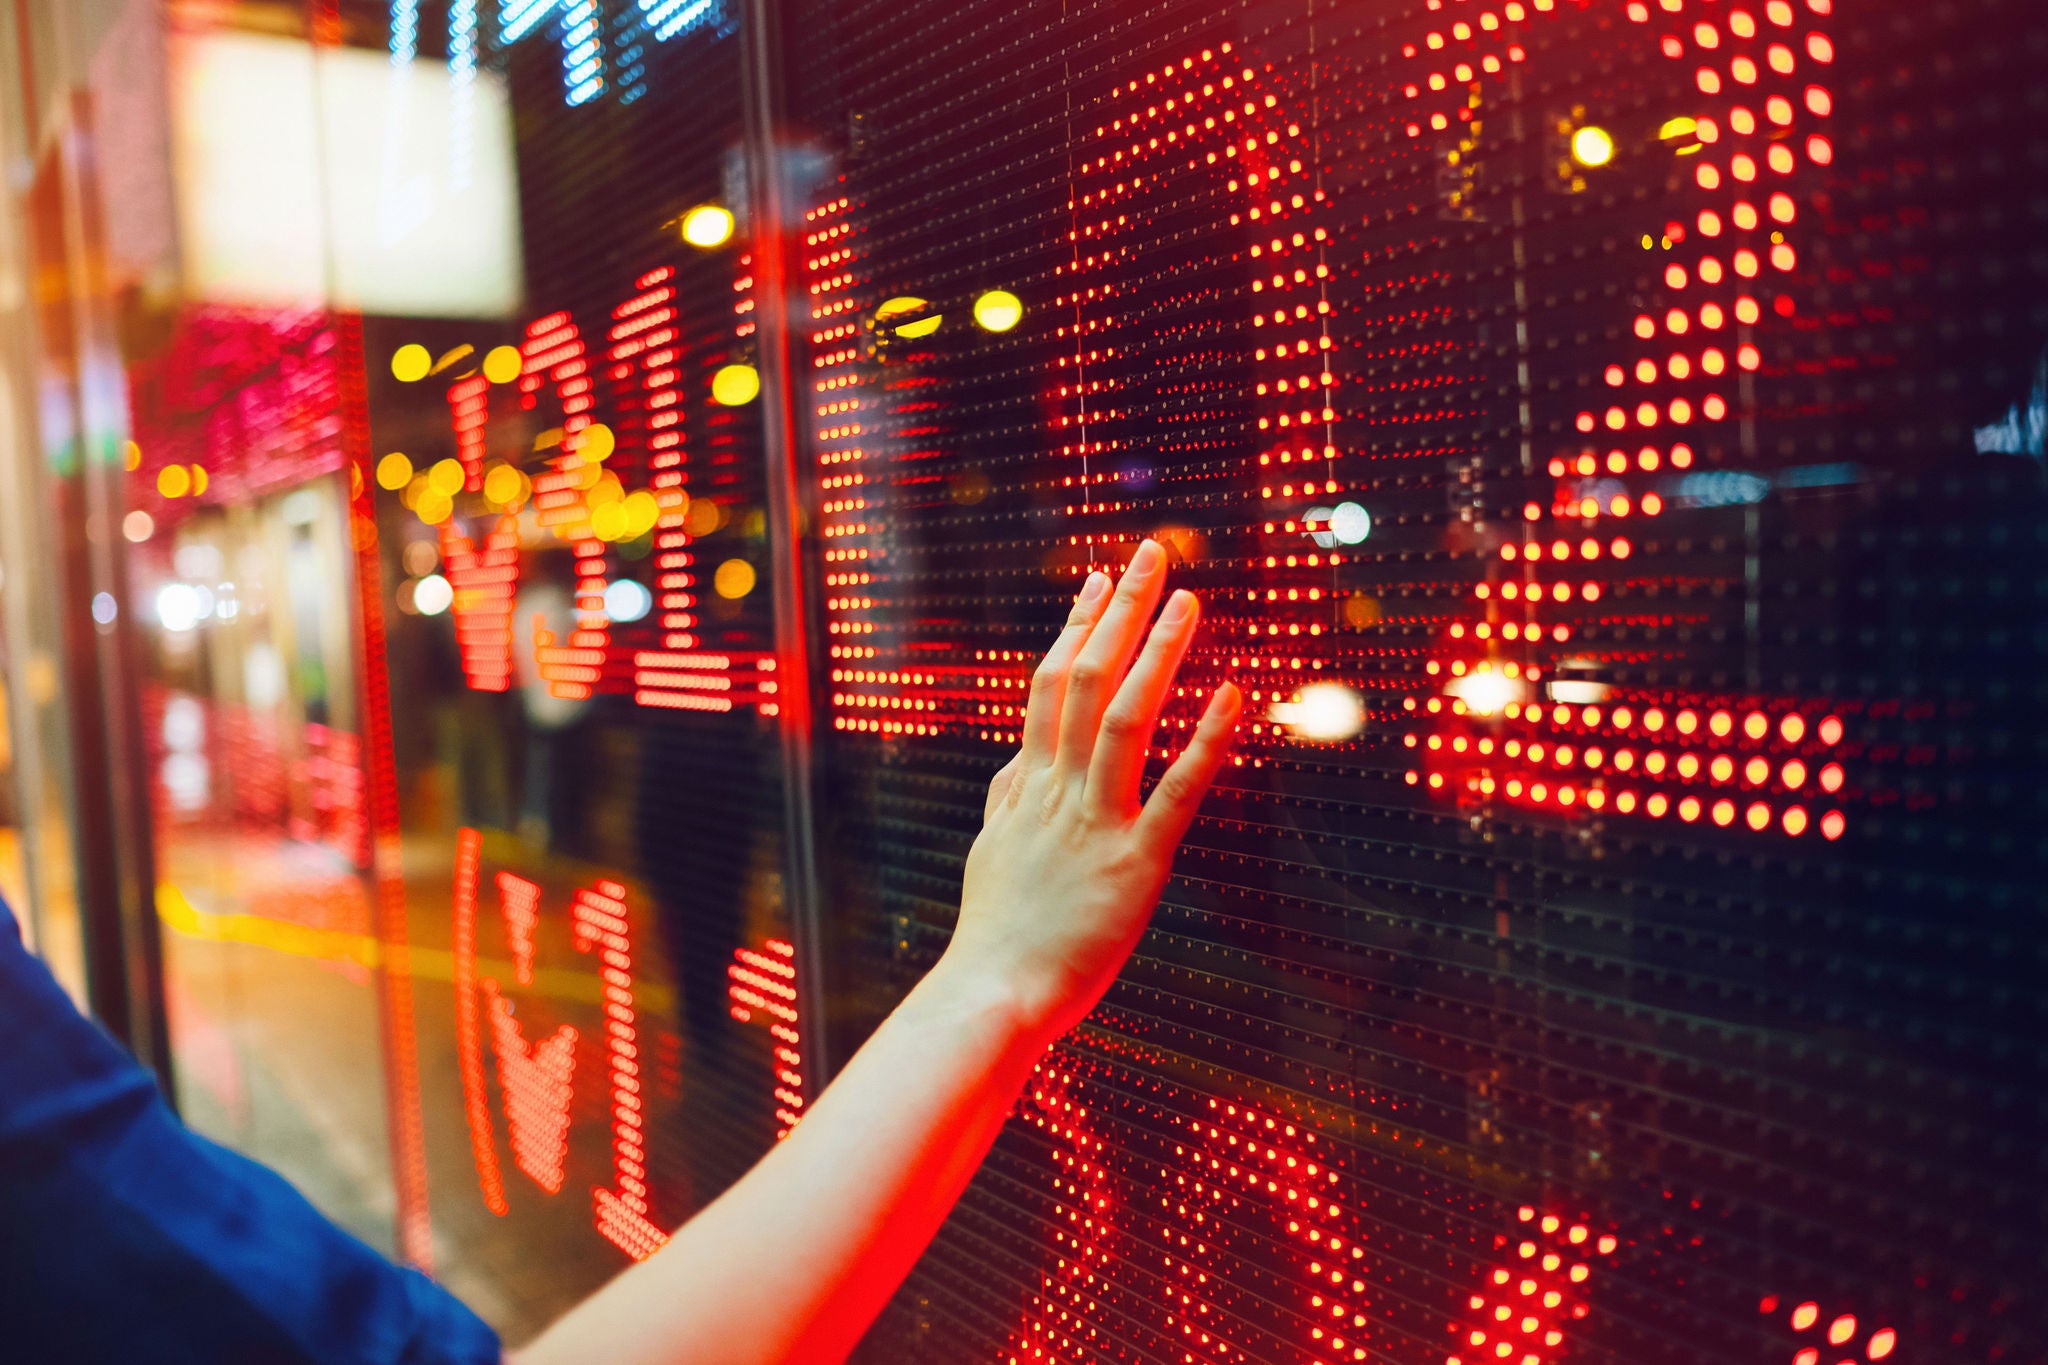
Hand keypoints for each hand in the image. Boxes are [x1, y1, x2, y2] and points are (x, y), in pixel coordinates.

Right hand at [939, 539, 1241, 1043]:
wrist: (990, 997)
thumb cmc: (996, 936)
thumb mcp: (991, 852)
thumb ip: (1009, 800)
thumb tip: (1019, 759)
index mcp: (1027, 788)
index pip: (1050, 688)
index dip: (1077, 628)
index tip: (1100, 580)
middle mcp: (1056, 792)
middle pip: (1085, 680)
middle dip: (1121, 613)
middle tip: (1152, 554)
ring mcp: (1094, 823)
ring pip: (1124, 717)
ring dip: (1157, 652)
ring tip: (1189, 599)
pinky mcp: (1134, 863)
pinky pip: (1174, 790)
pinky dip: (1206, 739)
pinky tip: (1234, 693)